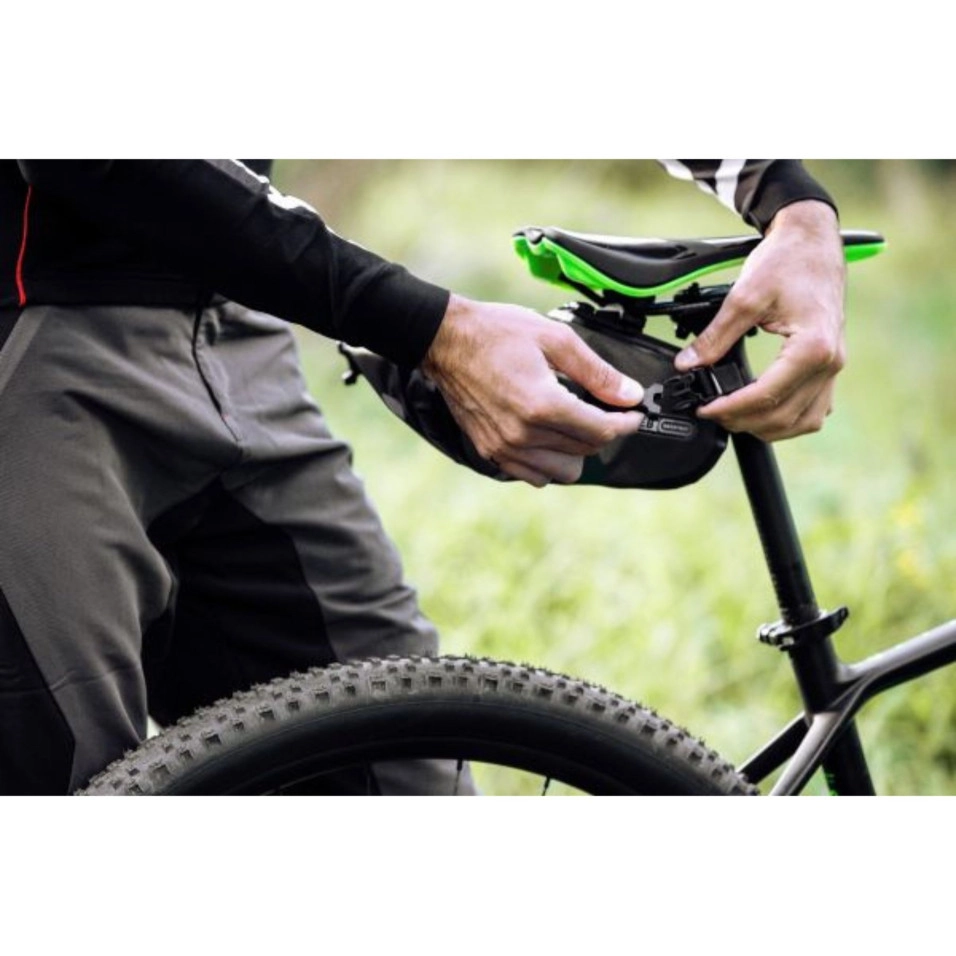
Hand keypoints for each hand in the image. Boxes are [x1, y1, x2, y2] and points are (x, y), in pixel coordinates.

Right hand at [422, 295, 644, 486]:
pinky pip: (533, 475)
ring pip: (563, 472)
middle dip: (603, 431)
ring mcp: (505, 447)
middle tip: (605, 410)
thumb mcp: (555, 339)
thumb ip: (597, 372)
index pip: (601, 430)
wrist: (446, 341)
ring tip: (575, 424)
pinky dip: (549, 462)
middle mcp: (523, 433)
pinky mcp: (490, 452)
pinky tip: (549, 437)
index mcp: (542, 404)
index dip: (626, 423)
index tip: (634, 413)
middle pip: (585, 451)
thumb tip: (629, 395)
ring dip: (577, 451)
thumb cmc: (497, 333)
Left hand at [675, 200, 846, 440]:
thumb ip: (714, 336)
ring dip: (767, 427)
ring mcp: (833, 366)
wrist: (811, 241)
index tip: (705, 409)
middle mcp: (829, 361)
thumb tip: (688, 364)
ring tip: (733, 417)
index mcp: (812, 346)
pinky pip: (814, 409)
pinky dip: (789, 419)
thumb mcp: (743, 297)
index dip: (730, 409)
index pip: (766, 395)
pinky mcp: (830, 366)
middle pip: (783, 416)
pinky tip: (763, 411)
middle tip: (712, 414)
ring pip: (803, 421)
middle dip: (743, 421)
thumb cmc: (787, 261)